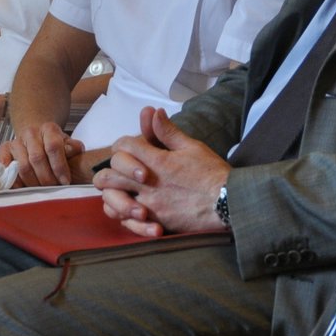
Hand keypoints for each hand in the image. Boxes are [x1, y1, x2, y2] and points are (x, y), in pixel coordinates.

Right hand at [0, 121, 86, 187]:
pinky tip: (22, 188)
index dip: (60, 166)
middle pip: (37, 158)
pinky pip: (6, 167)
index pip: (53, 147)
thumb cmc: (54, 144)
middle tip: (53, 188)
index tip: (65, 181)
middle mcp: (30, 132)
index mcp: (48, 128)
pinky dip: (14, 180)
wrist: (36, 135)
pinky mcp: (4, 149)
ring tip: (42, 190)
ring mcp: (16, 141)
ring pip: (23, 166)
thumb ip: (73, 147)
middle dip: (47, 178)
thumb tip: (72, 151)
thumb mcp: (67, 143)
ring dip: (33, 182)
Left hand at [96, 107, 229, 237]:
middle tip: (118, 170)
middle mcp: (148, 184)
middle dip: (109, 170)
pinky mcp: (155, 223)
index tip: (130, 148)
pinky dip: (123, 216)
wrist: (227, 204)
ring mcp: (150, 205)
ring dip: (112, 195)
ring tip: (119, 191)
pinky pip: (126, 222)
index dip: (123, 144)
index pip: (123, 147)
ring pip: (112, 201)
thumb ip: (168, 132)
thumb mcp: (192, 147)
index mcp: (157, 162)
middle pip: (108, 175)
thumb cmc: (212, 173)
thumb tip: (153, 112)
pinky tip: (129, 210)